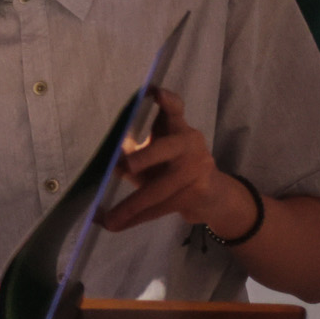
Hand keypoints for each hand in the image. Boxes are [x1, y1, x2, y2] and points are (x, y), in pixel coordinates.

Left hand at [100, 89, 255, 235]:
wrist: (213, 195)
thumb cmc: (172, 167)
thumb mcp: (156, 153)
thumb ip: (135, 152)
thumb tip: (106, 163)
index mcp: (177, 127)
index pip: (175, 109)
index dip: (167, 101)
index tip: (154, 92)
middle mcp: (190, 143)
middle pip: (164, 149)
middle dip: (145, 158)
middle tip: (125, 166)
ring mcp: (197, 168)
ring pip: (159, 189)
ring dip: (131, 207)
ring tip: (108, 220)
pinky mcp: (197, 193)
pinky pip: (162, 208)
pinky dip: (137, 218)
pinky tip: (117, 225)